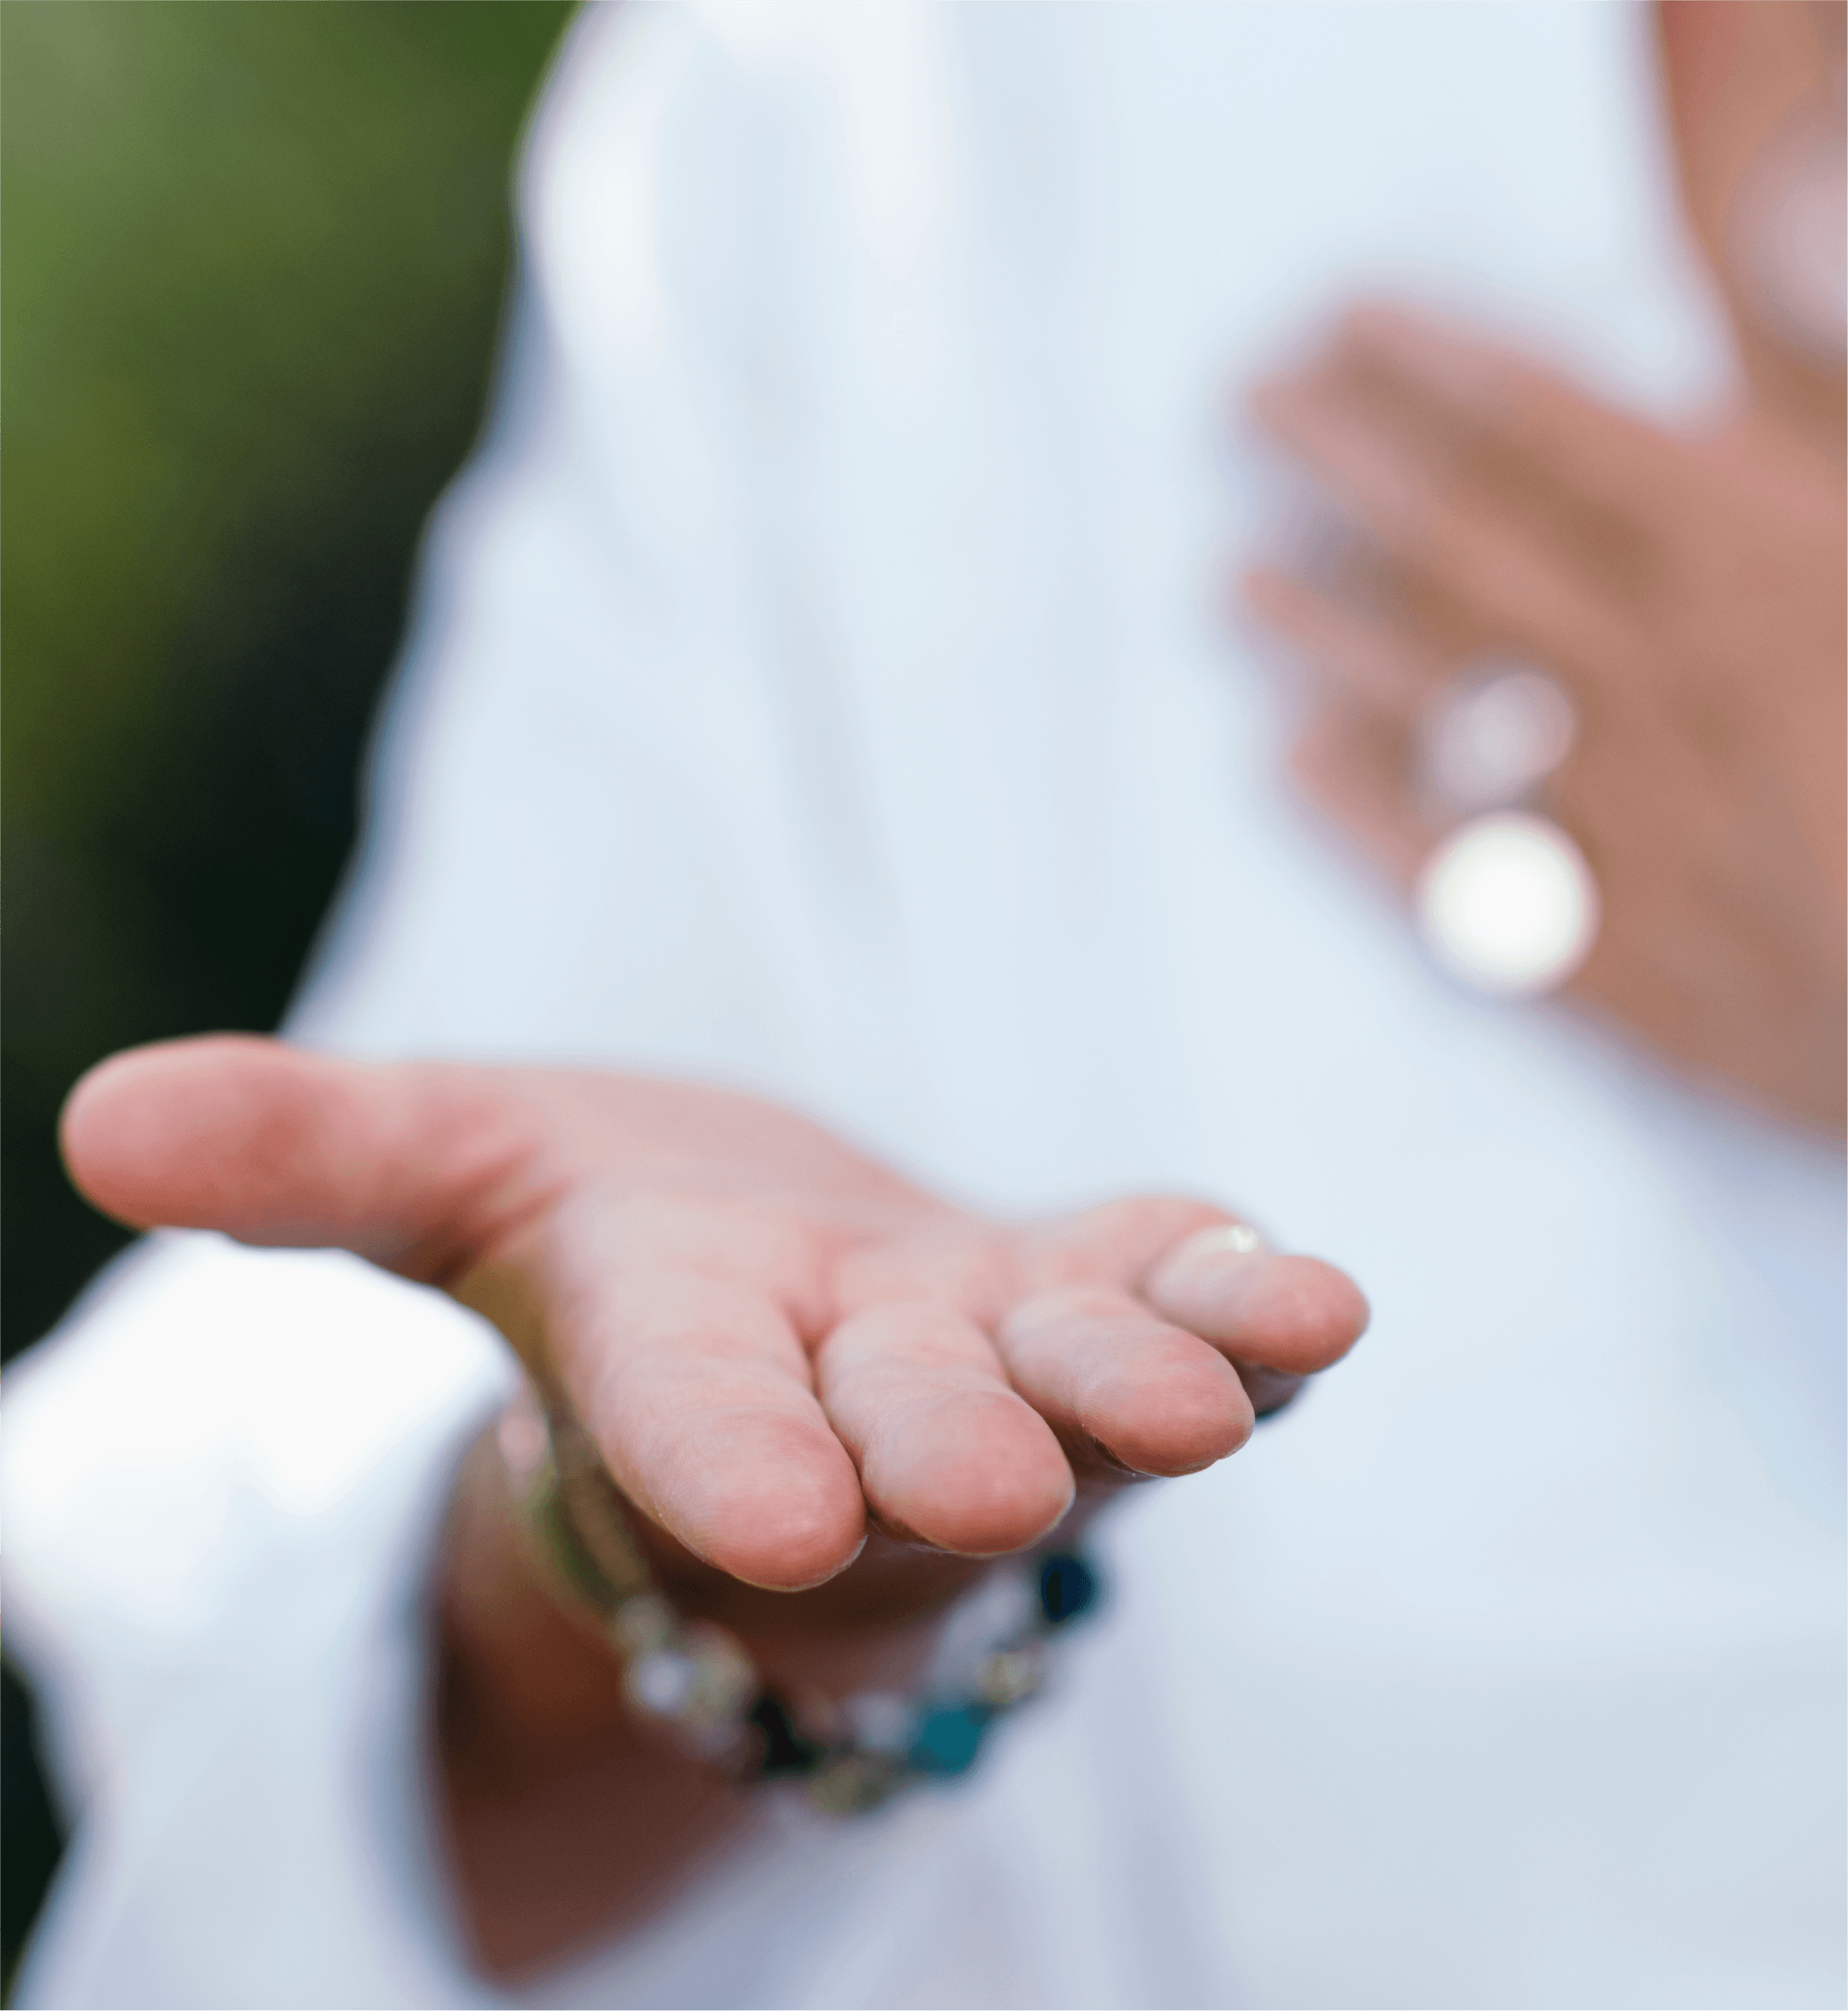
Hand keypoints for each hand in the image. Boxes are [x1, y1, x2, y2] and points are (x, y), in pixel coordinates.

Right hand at [62, 1036, 1367, 1966]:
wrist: (791, 1307)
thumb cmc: (623, 1251)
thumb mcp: (451, 1175)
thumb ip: (309, 1155)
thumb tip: (98, 1116)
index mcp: (681, 1365)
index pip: (681, 1420)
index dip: (715, 1457)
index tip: (760, 1510)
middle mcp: (851, 1396)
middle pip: (897, 1423)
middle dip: (941, 1447)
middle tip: (985, 1484)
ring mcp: (998, 1365)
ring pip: (1072, 1387)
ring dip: (1138, 1385)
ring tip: (1221, 1388)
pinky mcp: (1104, 1310)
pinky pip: (1182, 1312)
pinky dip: (1249, 1308)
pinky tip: (1322, 1303)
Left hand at [1241, 304, 1847, 1131]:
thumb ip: (1819, 424)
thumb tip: (1750, 289)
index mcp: (1762, 575)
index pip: (1561, 436)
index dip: (1439, 368)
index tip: (1343, 318)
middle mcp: (1665, 687)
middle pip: (1470, 547)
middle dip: (1350, 461)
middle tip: (1250, 404)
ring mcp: (1625, 826)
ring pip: (1437, 702)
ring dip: (1325, 630)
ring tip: (1237, 578)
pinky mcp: (1610, 955)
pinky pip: (1455, 874)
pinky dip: (1366, 815)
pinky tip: (1290, 762)